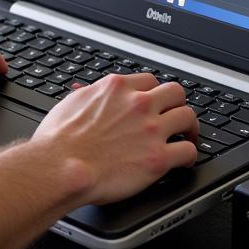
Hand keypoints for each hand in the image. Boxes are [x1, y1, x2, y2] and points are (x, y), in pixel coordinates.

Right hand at [32, 74, 197, 206]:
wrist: (61, 167)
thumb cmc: (59, 140)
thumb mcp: (71, 104)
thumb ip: (88, 95)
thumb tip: (86, 92)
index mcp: (116, 88)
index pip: (149, 81)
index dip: (154, 93)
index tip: (155, 102)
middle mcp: (138, 104)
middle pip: (175, 92)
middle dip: (177, 104)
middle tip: (176, 115)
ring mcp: (151, 130)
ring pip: (188, 117)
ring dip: (189, 128)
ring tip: (188, 136)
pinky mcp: (158, 158)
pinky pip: (188, 151)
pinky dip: (190, 156)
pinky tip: (185, 161)